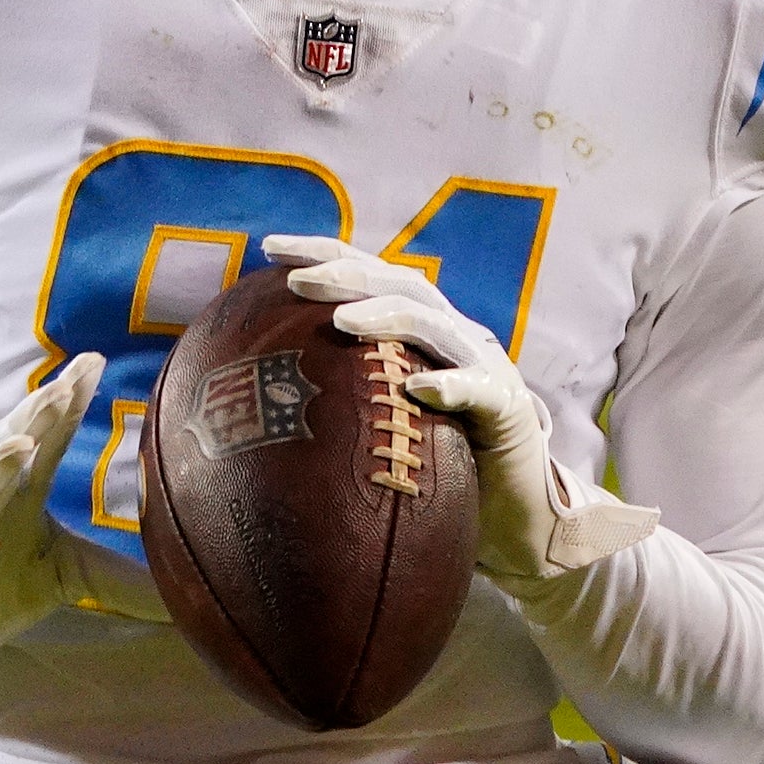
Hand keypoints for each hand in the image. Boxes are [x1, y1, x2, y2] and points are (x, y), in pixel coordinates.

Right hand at [0, 354, 163, 684]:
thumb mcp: (71, 576)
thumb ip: (127, 578)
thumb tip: (195, 591)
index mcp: (21, 494)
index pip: (48, 437)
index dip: (68, 400)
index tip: (95, 360)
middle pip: (9, 447)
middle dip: (35, 414)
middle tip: (63, 384)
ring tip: (23, 444)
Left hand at [262, 235, 656, 582]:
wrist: (517, 515)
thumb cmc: (439, 473)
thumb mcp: (380, 430)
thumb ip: (337, 406)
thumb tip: (247, 406)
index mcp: (421, 332)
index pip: (370, 278)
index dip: (323, 254)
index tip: (268, 248)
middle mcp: (454, 336)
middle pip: (401, 285)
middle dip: (347, 273)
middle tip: (295, 279)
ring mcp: (485, 367)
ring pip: (435, 324)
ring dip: (387, 317)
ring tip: (341, 320)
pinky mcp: (509, 408)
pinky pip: (480, 390)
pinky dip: (451, 384)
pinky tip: (417, 388)